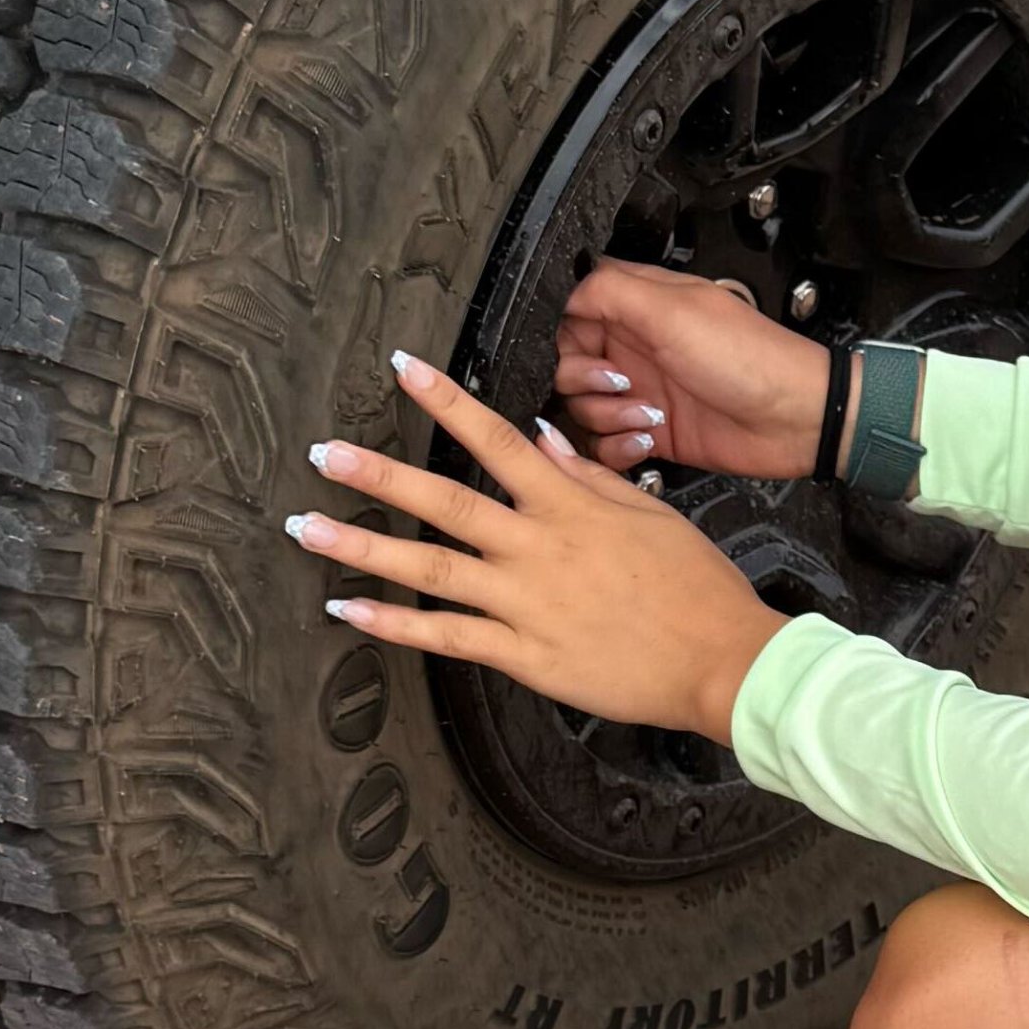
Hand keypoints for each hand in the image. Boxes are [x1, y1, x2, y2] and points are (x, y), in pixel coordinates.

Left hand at [288, 351, 786, 738]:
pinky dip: (392, 625)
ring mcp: (524, 603)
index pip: (496, 439)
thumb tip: (538, 437)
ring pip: (428, 569)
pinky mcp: (522, 655)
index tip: (403, 368)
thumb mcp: (649, 513)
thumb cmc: (695, 586)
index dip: (445, 401)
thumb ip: (586, 476)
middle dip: (377, 474)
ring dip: (362, 545)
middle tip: (323, 453)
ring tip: (308, 527)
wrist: (721, 659)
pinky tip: (347, 609)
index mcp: (569, 506)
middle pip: (443, 501)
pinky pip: (444, 637)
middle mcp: (537, 548)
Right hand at [553, 258, 831, 479]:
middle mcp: (637, 347)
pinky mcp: (651, 433)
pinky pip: (606, 445)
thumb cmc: (751, 358)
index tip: (584, 345)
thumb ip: (613, 291)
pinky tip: (648, 440)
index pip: (574, 310)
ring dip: (607, 415)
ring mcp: (643, 391)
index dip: (568, 330)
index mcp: (641, 307)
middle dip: (583, 379)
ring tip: (648, 413)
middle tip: (620, 382)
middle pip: (569, 363)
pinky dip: (618, 447)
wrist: (794, 420)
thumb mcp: (676, 310)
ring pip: (583, 407)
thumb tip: (568, 288)